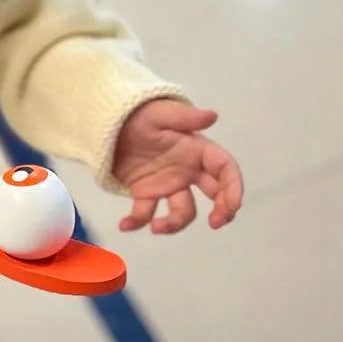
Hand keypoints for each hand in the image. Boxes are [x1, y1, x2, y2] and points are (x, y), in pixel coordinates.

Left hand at [113, 100, 243, 235]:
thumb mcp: (160, 113)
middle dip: (222, 211)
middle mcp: (188, 170)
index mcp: (197, 149)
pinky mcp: (146, 192)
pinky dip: (137, 221)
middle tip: (215, 223)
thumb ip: (185, 117)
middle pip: (215, 194)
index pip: (225, 169)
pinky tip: (124, 224)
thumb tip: (213, 116)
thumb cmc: (139, 114)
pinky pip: (146, 213)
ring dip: (174, 223)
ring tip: (156, 227)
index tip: (232, 207)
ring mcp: (168, 183)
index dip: (234, 188)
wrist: (108, 121)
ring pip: (182, 211)